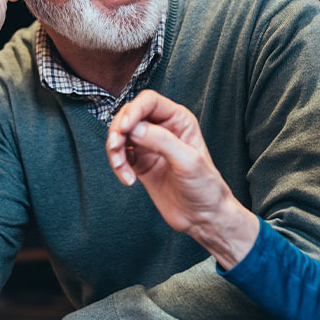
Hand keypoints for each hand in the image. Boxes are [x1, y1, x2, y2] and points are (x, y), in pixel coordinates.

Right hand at [106, 90, 259, 268]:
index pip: (148, 101)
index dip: (133, 111)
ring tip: (120, 168)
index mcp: (178, 119)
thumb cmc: (204, 187)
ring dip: (114, 150)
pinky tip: (127, 180)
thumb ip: (162, 141)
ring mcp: (149, 145)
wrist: (203, 217)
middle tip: (116, 149)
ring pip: (121, 135)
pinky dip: (117, 165)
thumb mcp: (187, 161)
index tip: (124, 129)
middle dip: (118, 130)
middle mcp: (163, 127)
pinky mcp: (140, 163)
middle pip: (129, 115)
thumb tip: (135, 128)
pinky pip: (120, 155)